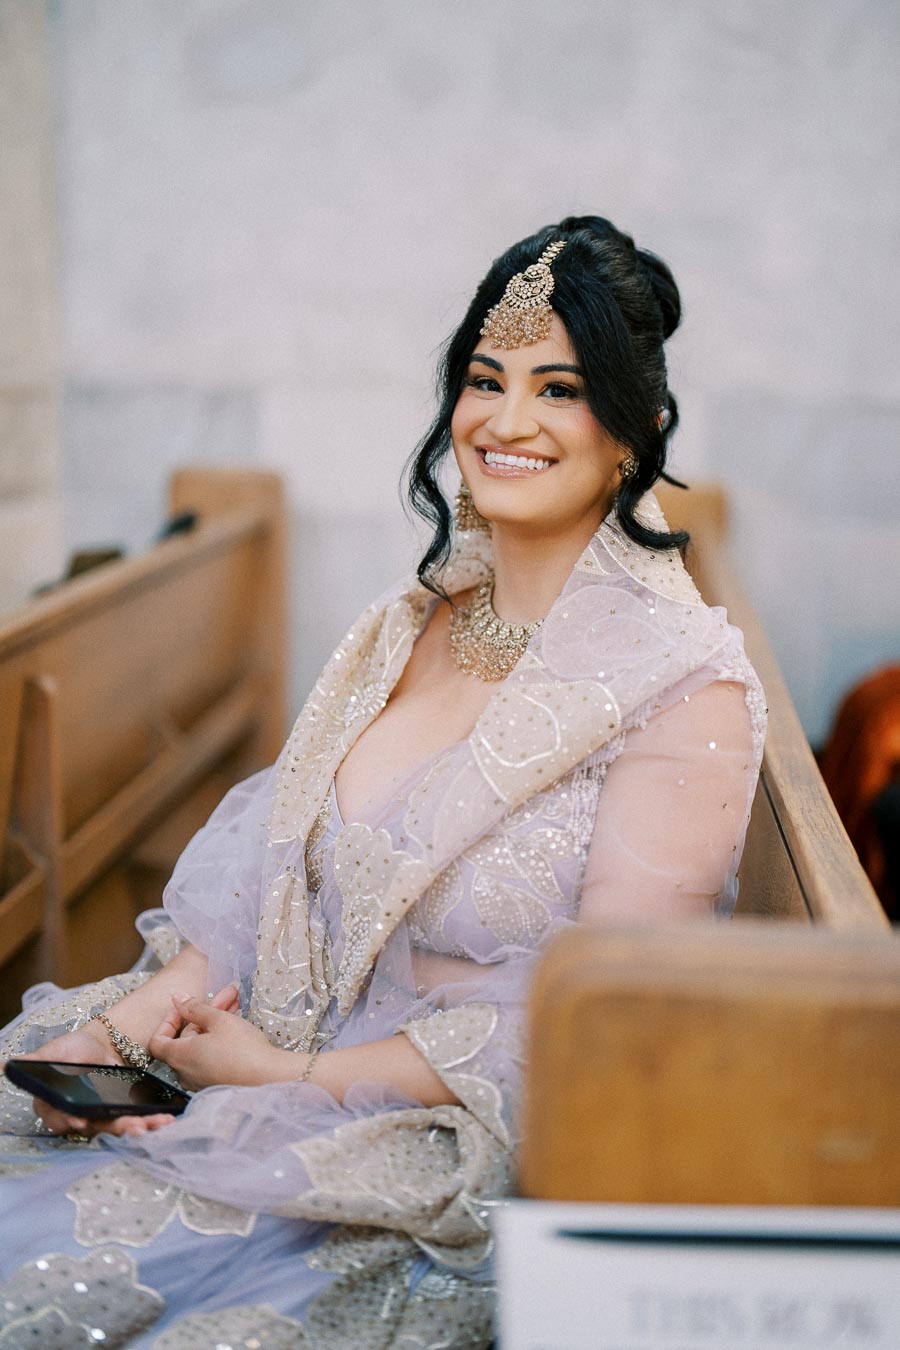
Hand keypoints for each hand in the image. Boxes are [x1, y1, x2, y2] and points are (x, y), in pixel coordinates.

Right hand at [5, 1028, 173, 1140]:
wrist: (96, 1045)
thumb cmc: (69, 1050)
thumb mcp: (53, 1052)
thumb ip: (34, 1060)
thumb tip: (4, 1063)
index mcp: (56, 1105)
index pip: (59, 1118)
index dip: (69, 1121)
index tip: (82, 1121)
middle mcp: (78, 1117)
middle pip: (95, 1127)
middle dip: (117, 1128)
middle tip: (136, 1128)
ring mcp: (100, 1117)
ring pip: (117, 1127)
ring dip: (139, 1127)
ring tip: (159, 1124)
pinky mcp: (119, 1112)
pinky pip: (133, 1119)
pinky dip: (149, 1120)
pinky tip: (165, 1119)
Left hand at [149, 992, 282, 1090]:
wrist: (269, 1078)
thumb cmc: (241, 1048)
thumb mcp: (218, 1020)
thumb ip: (194, 1008)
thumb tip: (176, 998)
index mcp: (179, 1057)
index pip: (157, 1041)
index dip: (168, 1021)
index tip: (185, 1007)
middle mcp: (185, 1072)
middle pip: (186, 1038)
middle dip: (205, 1013)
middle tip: (227, 994)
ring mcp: (201, 1080)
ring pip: (202, 1045)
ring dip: (216, 1022)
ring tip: (237, 1002)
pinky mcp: (217, 1083)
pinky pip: (211, 1057)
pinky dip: (220, 1039)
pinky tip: (238, 1022)